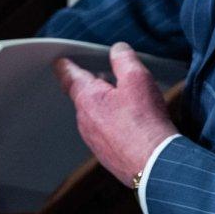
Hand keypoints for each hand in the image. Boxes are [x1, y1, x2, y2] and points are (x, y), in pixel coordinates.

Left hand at [53, 42, 178, 186]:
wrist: (154, 164)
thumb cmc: (145, 122)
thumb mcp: (137, 78)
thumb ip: (124, 59)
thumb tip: (118, 49)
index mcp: (88, 98)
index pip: (69, 76)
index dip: (65, 66)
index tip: (60, 63)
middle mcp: (85, 120)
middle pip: (84, 95)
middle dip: (95, 84)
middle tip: (107, 76)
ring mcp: (94, 140)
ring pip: (95, 115)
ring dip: (106, 105)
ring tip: (126, 101)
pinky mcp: (106, 154)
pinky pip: (105, 132)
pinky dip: (114, 124)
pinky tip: (132, 124)